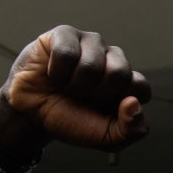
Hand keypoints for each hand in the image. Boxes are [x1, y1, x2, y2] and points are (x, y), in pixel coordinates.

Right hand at [0, 25, 150, 154]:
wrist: (32, 114)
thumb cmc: (72, 121)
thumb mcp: (106, 138)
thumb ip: (131, 130)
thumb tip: (133, 103)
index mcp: (129, 83)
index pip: (141, 88)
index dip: (119, 105)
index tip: (102, 111)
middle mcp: (114, 59)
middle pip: (118, 73)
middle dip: (95, 95)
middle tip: (82, 99)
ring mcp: (91, 44)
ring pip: (91, 65)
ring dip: (74, 86)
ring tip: (66, 88)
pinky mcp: (66, 34)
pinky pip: (67, 54)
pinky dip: (56, 74)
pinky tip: (53, 74)